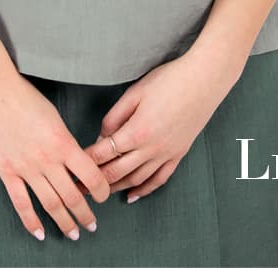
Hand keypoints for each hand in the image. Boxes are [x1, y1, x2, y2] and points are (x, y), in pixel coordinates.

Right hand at [0, 73, 112, 241]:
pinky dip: (31, 222)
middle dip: (85, 214)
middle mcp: (47, 159)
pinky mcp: (7, 171)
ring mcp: (26, 168)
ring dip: (64, 222)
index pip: (91, 175)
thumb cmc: (26, 98)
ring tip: (73, 233)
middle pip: (72, 196)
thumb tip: (76, 162)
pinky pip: (21, 203)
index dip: (101, 190)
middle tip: (92, 224)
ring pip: (50, 204)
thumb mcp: (55, 117)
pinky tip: (40, 233)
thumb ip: (66, 142)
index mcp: (63, 142)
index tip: (104, 196)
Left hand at [76, 49, 241, 201]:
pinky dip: (144, 190)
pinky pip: (159, 179)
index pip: (104, 153)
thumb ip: (115, 116)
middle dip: (95, 180)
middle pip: (117, 171)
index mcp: (137, 132)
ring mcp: (166, 154)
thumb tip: (102, 136)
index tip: (73, 165)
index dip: (87, 160)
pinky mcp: (178, 154)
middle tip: (79, 186)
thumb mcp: (135, 92)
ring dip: (116, 187)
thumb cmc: (169, 80)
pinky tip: (133, 195)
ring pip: (136, 179)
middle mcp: (151, 149)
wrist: (204, 81)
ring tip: (100, 192)